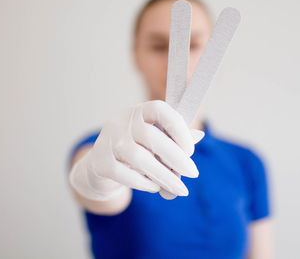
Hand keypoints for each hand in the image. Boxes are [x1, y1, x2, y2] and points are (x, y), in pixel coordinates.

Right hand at [69, 100, 203, 200]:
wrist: (101, 163)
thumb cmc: (134, 147)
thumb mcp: (153, 137)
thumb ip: (174, 135)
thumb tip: (199, 135)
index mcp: (138, 112)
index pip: (160, 110)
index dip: (179, 128)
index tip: (191, 150)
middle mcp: (121, 122)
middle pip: (152, 137)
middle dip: (176, 158)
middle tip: (193, 173)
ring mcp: (109, 142)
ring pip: (140, 159)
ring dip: (165, 176)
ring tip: (180, 188)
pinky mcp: (102, 163)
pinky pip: (126, 175)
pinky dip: (145, 184)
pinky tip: (157, 188)